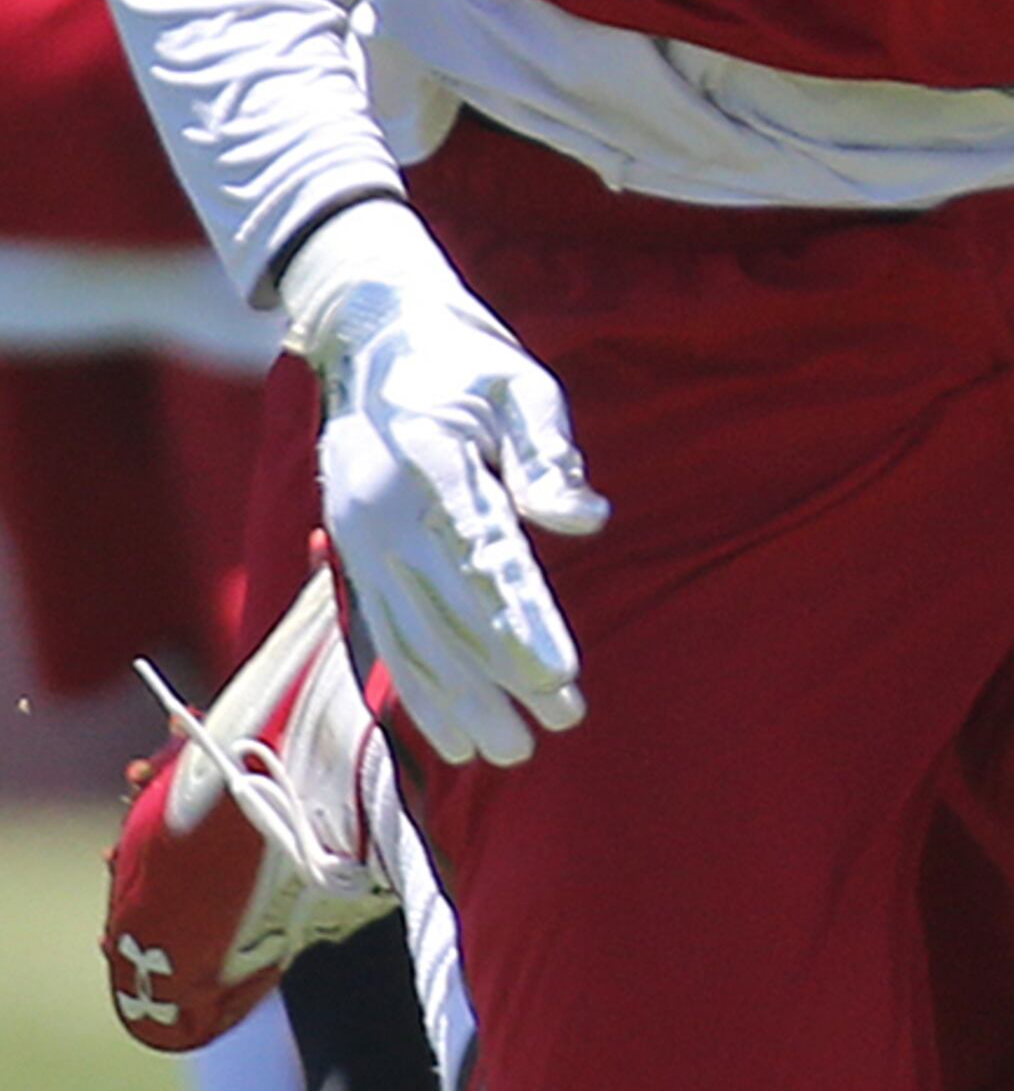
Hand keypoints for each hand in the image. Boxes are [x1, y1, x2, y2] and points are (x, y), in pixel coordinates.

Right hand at [276, 197, 607, 765]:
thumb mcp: (519, 383)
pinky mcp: (353, 559)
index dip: (521, 624)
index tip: (560, 678)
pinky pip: (384, 635)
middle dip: (502, 677)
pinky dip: (415, 687)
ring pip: (411, 637)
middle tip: (559, 727)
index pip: (483, 559)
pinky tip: (450, 735)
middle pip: (448, 613)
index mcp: (429, 463)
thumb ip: (547, 451)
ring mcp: (360, 540)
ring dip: (459, 700)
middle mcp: (382, 513)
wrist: (368, 339)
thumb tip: (582, 518)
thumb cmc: (464, 361)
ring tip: (511, 751)